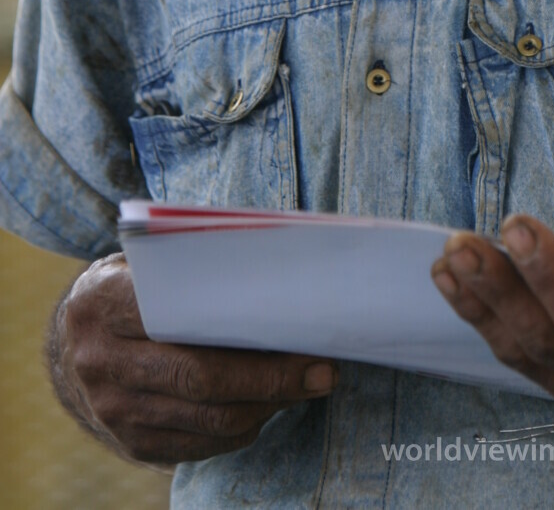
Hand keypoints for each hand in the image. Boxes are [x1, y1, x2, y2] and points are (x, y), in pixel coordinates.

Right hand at [50, 253, 338, 465]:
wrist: (75, 338)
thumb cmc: (138, 286)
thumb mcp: (152, 262)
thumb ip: (199, 265)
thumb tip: (285, 277)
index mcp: (104, 301)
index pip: (182, 319)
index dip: (249, 329)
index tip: (305, 331)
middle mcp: (100, 360)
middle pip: (201, 379)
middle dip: (273, 379)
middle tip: (324, 371)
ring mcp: (113, 409)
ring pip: (207, 420)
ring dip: (267, 406)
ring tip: (306, 385)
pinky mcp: (130, 444)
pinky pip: (199, 446)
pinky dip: (243, 428)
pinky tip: (268, 405)